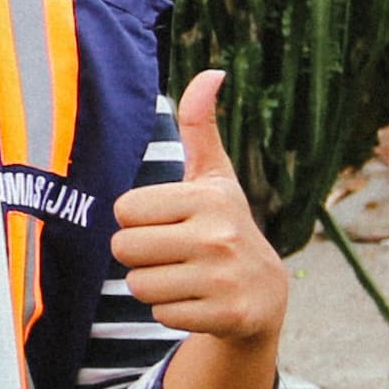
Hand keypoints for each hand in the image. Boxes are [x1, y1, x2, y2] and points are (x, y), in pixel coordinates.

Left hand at [109, 73, 289, 349]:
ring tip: (186, 276)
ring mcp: (226, 279)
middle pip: (124, 248)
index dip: (138, 220)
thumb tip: (212, 71)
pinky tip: (199, 301)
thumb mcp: (214, 177)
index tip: (170, 222)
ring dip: (154, 285)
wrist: (264, 295)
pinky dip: (172, 312)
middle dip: (140, 255)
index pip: (123, 211)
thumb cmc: (223, 226)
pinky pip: (160, 315)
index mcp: (209, 198)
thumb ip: (200, 126)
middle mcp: (220, 236)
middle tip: (174, 254)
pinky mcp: (228, 317)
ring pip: (138, 285)